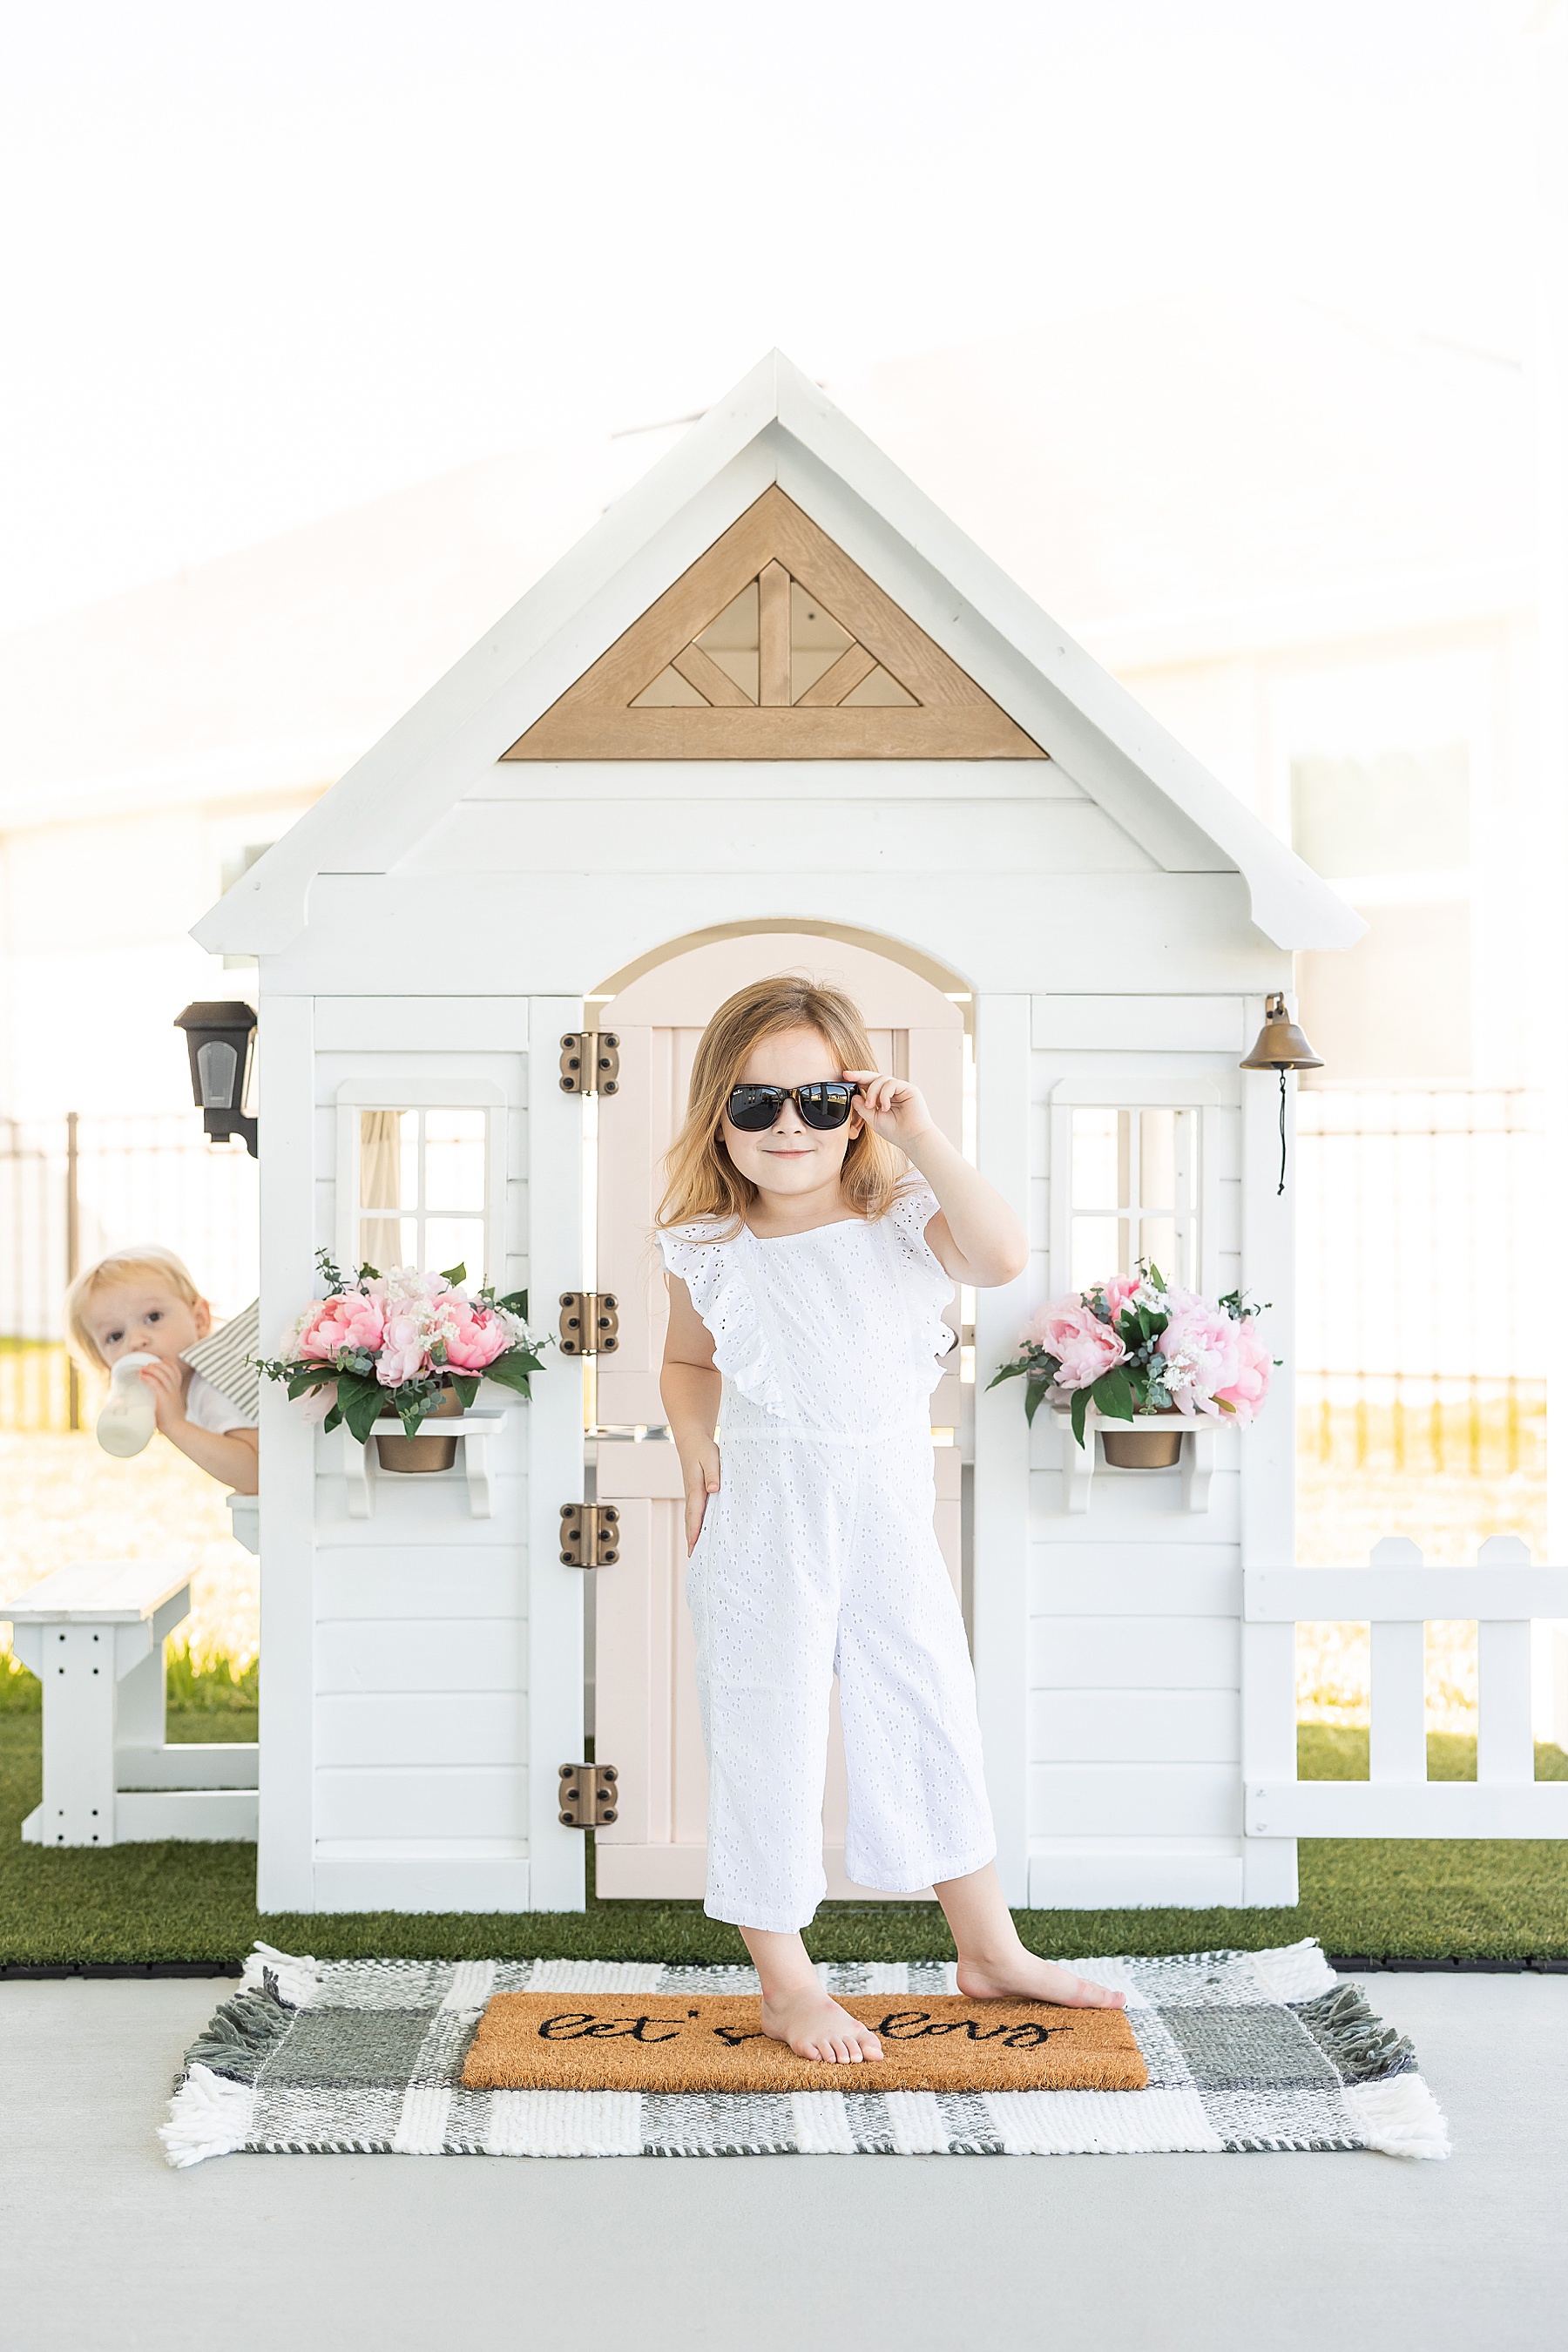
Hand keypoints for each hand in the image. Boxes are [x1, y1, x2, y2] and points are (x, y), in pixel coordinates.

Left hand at [136, 1357, 187, 1434]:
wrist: (176, 1428)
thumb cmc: (170, 1419)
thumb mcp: (168, 1405)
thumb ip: (162, 1399)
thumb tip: (149, 1398)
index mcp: (176, 1390)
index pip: (175, 1372)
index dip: (169, 1363)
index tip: (162, 1360)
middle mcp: (174, 1389)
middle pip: (168, 1370)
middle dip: (157, 1364)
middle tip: (147, 1366)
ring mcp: (170, 1393)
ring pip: (162, 1374)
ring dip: (151, 1369)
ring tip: (143, 1369)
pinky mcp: (164, 1398)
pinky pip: (156, 1384)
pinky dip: (149, 1378)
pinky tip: (142, 1377)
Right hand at [682, 1439, 720, 1554]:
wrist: (692, 1442)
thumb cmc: (703, 1450)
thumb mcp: (711, 1458)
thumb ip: (712, 1474)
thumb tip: (713, 1489)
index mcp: (695, 1488)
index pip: (695, 1513)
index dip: (696, 1529)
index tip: (695, 1544)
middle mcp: (691, 1494)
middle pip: (691, 1520)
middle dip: (691, 1538)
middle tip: (693, 1557)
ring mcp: (692, 1495)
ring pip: (691, 1518)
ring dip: (692, 1534)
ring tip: (694, 1551)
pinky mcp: (695, 1494)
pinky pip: (694, 1513)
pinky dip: (695, 1525)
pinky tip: (699, 1533)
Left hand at [842, 1070, 934, 1149]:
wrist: (912, 1139)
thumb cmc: (896, 1131)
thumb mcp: (873, 1119)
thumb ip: (863, 1108)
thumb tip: (854, 1096)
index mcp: (884, 1097)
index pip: (869, 1084)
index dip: (857, 1079)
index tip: (845, 1076)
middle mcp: (893, 1091)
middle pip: (874, 1077)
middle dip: (860, 1075)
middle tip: (848, 1075)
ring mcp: (901, 1089)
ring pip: (881, 1079)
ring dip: (872, 1092)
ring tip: (871, 1106)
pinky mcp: (909, 1088)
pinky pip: (891, 1083)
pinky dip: (884, 1095)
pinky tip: (884, 1107)